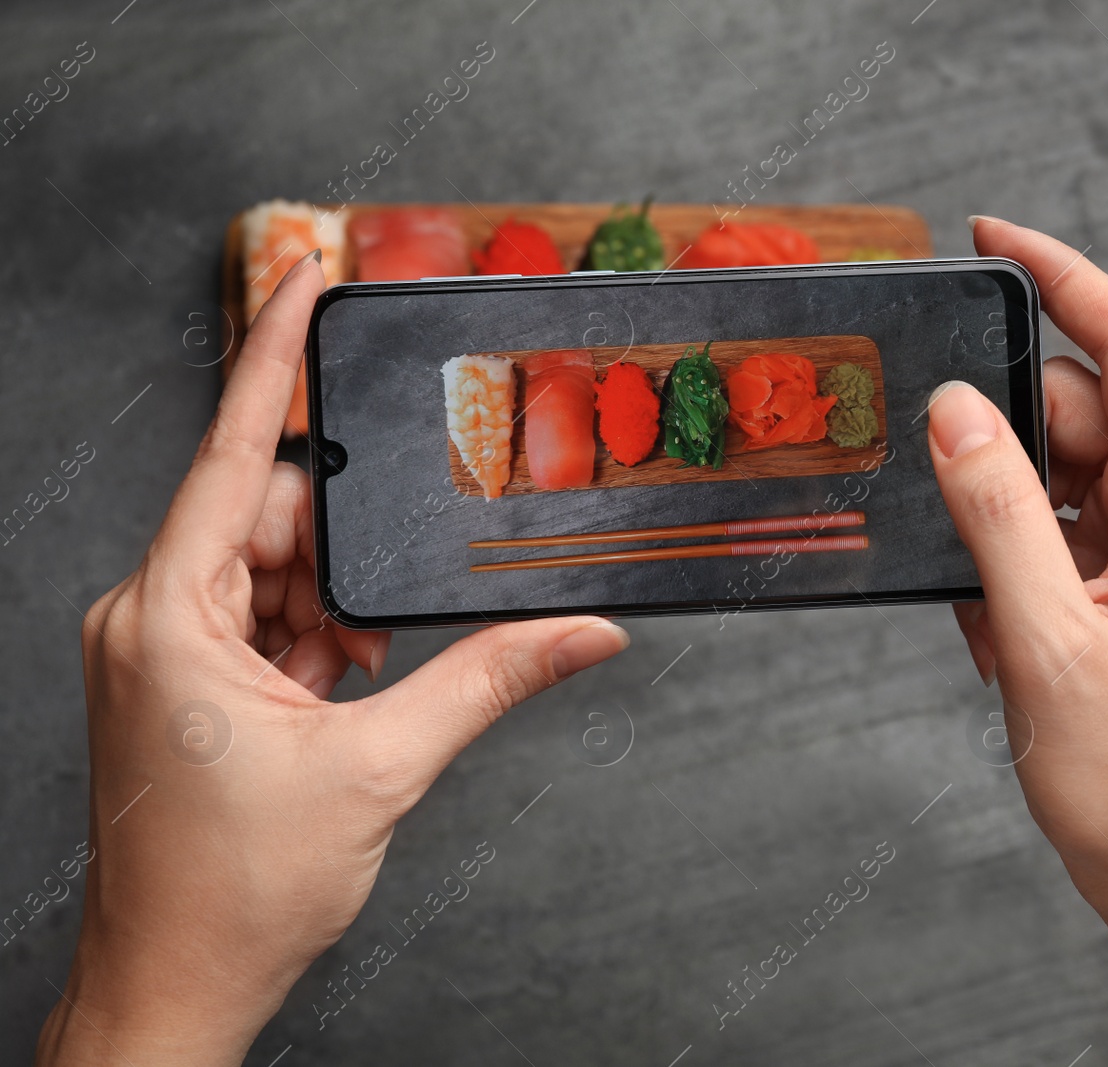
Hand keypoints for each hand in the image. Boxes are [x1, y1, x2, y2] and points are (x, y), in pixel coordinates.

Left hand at [36, 252, 629, 1065]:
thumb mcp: (379, 767)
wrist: (176, 984)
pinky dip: (318, 636)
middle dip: (342, 551)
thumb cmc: (233, 890)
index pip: (231, 451)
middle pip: (269, 519)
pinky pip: (264, 616)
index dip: (276, 357)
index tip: (302, 279)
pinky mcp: (186, 679)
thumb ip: (488, 680)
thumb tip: (584, 635)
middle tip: (383, 619)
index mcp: (168, 616)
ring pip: (272, 570)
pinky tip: (345, 684)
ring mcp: (165, 648)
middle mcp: (152, 617)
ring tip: (358, 679)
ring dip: (335, 605)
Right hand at [933, 217, 1107, 905]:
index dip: (1064, 278)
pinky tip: (1003, 633)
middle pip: (1080, 410)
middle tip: (944, 493)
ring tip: (991, 611)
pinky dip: (1012, 563)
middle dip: (1002, 441)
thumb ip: (996, 511)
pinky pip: (1055, 529)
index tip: (993, 235)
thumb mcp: (1044, 636)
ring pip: (1059, 472)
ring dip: (1001, 521)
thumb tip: (956, 409)